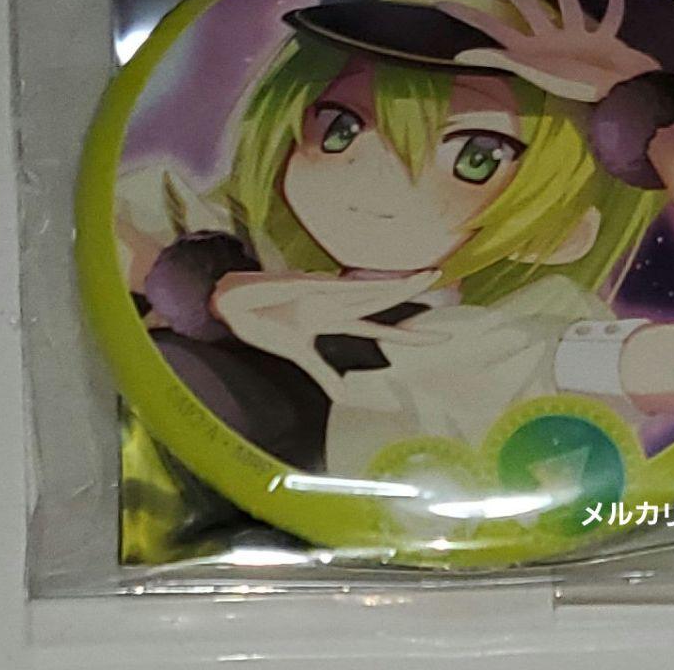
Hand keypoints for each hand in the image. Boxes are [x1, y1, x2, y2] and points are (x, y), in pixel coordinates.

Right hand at [212, 269, 444, 399]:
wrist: (232, 305)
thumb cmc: (263, 322)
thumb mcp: (299, 355)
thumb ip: (324, 372)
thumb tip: (344, 396)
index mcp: (336, 320)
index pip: (380, 330)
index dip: (409, 335)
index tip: (441, 339)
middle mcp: (337, 303)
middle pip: (382, 299)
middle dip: (411, 290)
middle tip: (438, 279)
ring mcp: (326, 293)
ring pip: (371, 288)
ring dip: (399, 283)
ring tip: (427, 275)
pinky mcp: (310, 285)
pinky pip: (342, 288)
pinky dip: (361, 288)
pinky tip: (379, 282)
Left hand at [439, 0, 658, 102]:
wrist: (623, 93)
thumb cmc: (580, 83)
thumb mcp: (534, 70)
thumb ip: (500, 60)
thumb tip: (461, 56)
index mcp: (532, 48)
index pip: (491, 27)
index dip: (467, 15)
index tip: (443, 2)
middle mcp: (552, 41)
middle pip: (526, 9)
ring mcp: (579, 39)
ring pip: (568, 6)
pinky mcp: (605, 40)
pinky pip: (611, 18)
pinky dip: (616, 3)